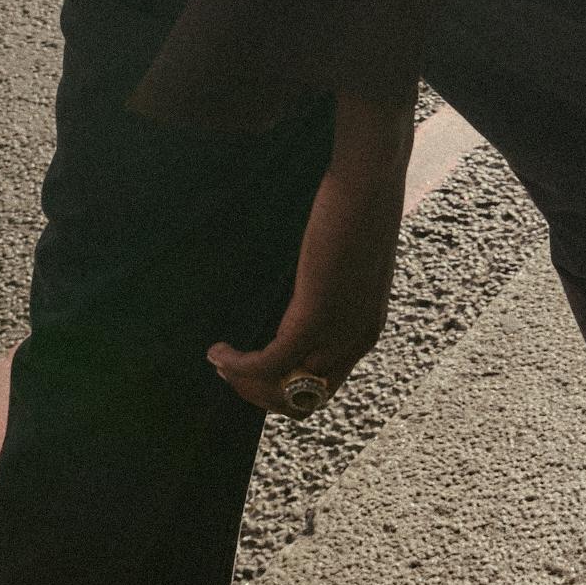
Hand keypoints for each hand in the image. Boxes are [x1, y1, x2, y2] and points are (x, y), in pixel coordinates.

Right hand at [209, 88, 415, 416]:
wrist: (368, 184)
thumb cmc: (356, 210)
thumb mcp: (346, 262)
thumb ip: (330, 286)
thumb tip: (303, 289)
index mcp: (364, 332)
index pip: (321, 388)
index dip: (280, 388)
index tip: (248, 366)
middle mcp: (356, 342)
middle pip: (303, 400)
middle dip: (258, 393)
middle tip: (227, 370)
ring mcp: (338, 333)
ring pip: (284, 389)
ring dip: (244, 382)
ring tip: (218, 361)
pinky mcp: (315, 317)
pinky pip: (270, 363)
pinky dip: (238, 365)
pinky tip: (217, 350)